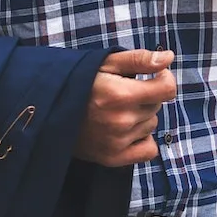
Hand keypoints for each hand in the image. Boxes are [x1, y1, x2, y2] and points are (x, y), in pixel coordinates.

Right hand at [75, 49, 176, 166]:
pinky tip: (127, 131)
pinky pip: (149, 149)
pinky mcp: (113, 158)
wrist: (47, 112)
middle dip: (146, 97)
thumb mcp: (106, 63)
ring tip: (116, 111)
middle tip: (122, 94)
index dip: (164, 79)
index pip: (167, 89)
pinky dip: (143, 140)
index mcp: (120, 94)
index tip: (153, 77)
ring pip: (151, 125)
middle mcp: (121, 121)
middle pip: (157, 106)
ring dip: (141, 117)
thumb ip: (139, 59)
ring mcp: (118, 142)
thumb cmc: (77, 82)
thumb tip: (169, 57)